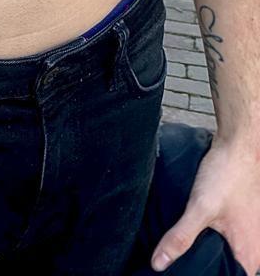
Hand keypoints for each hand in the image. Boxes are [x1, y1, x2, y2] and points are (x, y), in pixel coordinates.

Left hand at [151, 135, 259, 273]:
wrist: (239, 146)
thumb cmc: (227, 175)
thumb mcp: (199, 208)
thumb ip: (180, 237)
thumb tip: (159, 264)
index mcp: (248, 255)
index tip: (184, 273)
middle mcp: (255, 249)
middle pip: (227, 269)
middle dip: (206, 266)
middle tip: (180, 262)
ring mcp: (251, 234)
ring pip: (228, 253)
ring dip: (208, 251)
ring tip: (186, 247)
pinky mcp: (243, 220)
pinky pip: (229, 237)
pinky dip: (215, 238)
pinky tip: (199, 231)